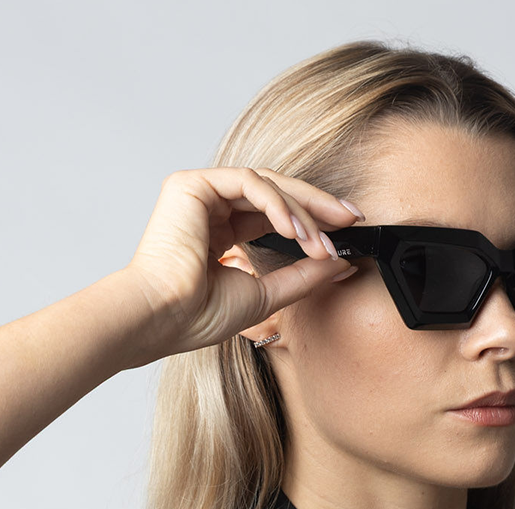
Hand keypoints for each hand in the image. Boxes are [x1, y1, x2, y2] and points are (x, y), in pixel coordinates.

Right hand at [120, 167, 359, 364]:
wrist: (162, 319)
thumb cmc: (198, 316)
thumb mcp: (267, 294)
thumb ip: (303, 276)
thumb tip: (341, 264)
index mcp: (222, 232)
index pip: (275, 214)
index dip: (313, 220)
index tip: (346, 232)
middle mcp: (211, 208)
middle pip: (276, 193)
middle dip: (317, 205)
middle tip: (351, 219)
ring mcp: (200, 194)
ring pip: (266, 185)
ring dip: (301, 212)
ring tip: (320, 242)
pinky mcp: (191, 185)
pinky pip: (248, 183)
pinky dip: (277, 204)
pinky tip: (294, 230)